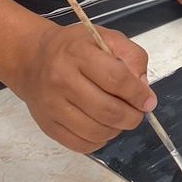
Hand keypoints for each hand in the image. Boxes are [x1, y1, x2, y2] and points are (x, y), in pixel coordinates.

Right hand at [10, 21, 155, 152]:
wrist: (33, 59)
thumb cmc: (74, 47)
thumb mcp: (105, 37)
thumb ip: (131, 56)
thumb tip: (143, 87)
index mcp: (79, 53)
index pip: (116, 78)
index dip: (137, 94)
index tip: (149, 101)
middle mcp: (62, 80)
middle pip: (107, 109)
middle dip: (131, 116)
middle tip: (138, 113)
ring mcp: (52, 106)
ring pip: (95, 130)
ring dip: (116, 130)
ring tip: (121, 119)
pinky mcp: (47, 125)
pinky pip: (80, 144)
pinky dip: (99, 141)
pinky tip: (103, 128)